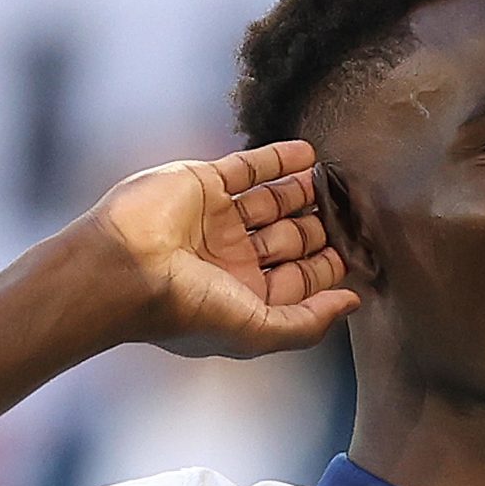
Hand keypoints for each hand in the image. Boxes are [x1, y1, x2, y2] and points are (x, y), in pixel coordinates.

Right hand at [82, 140, 358, 357]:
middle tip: (353, 213)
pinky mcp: (203, 183)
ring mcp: (217, 218)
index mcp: (243, 295)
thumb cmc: (188, 308)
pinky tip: (310, 155)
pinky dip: (280, 159)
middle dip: (320, 229)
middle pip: (289, 238)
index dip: (327, 268)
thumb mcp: (260, 330)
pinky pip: (249, 167)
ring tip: (336, 183)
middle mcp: (231, 257)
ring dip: (303, 192)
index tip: (358, 255)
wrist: (126, 267)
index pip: (297, 279)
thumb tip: (354, 304)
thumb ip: (309, 323)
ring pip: (272, 201)